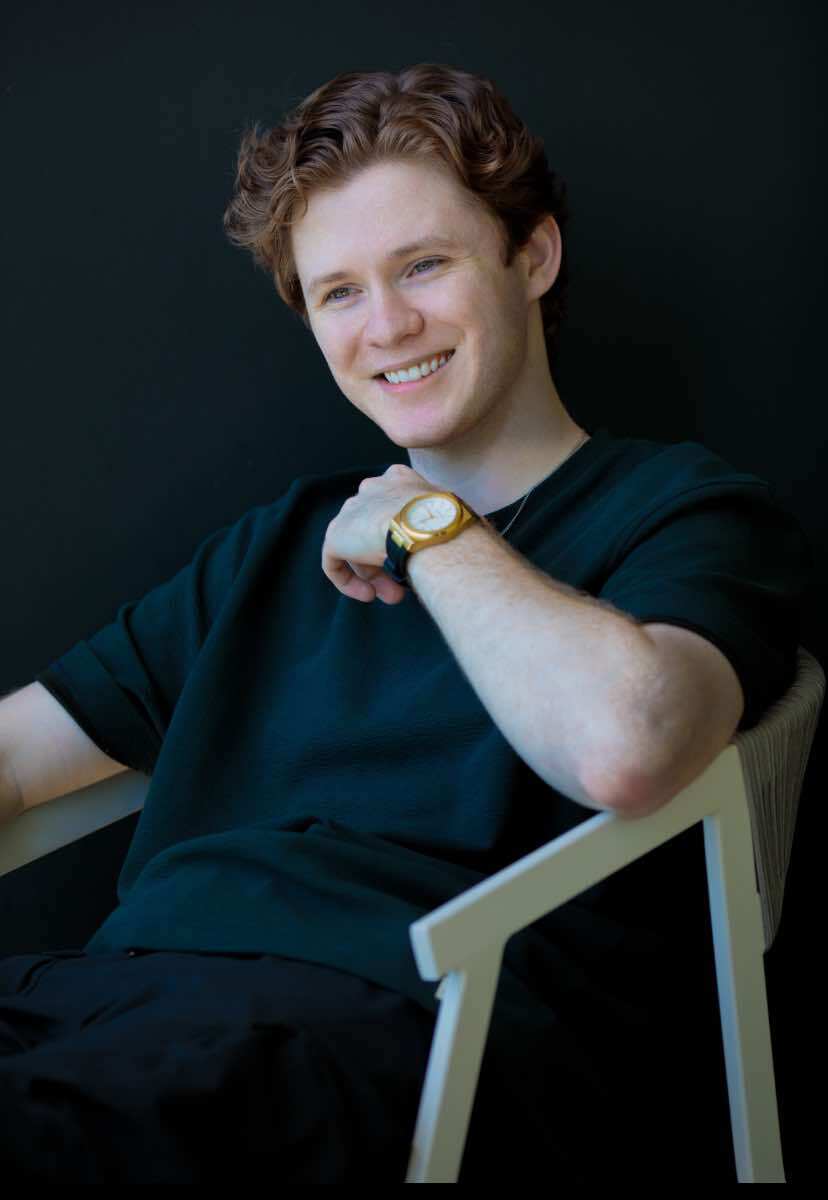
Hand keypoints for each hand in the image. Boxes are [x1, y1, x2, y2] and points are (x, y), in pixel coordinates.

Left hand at [322, 463, 437, 603]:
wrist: (426, 526)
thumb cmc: (450, 525)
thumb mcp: (451, 518)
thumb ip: (441, 526)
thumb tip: (456, 543)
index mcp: (399, 480)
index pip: (395, 510)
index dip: (404, 539)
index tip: (418, 559)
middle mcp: (372, 490)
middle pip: (375, 531)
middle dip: (389, 563)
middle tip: (405, 587)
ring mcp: (351, 511)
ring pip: (358, 549)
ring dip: (376, 576)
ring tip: (393, 597)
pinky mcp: (335, 535)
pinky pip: (335, 563)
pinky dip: (349, 582)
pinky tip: (368, 595)